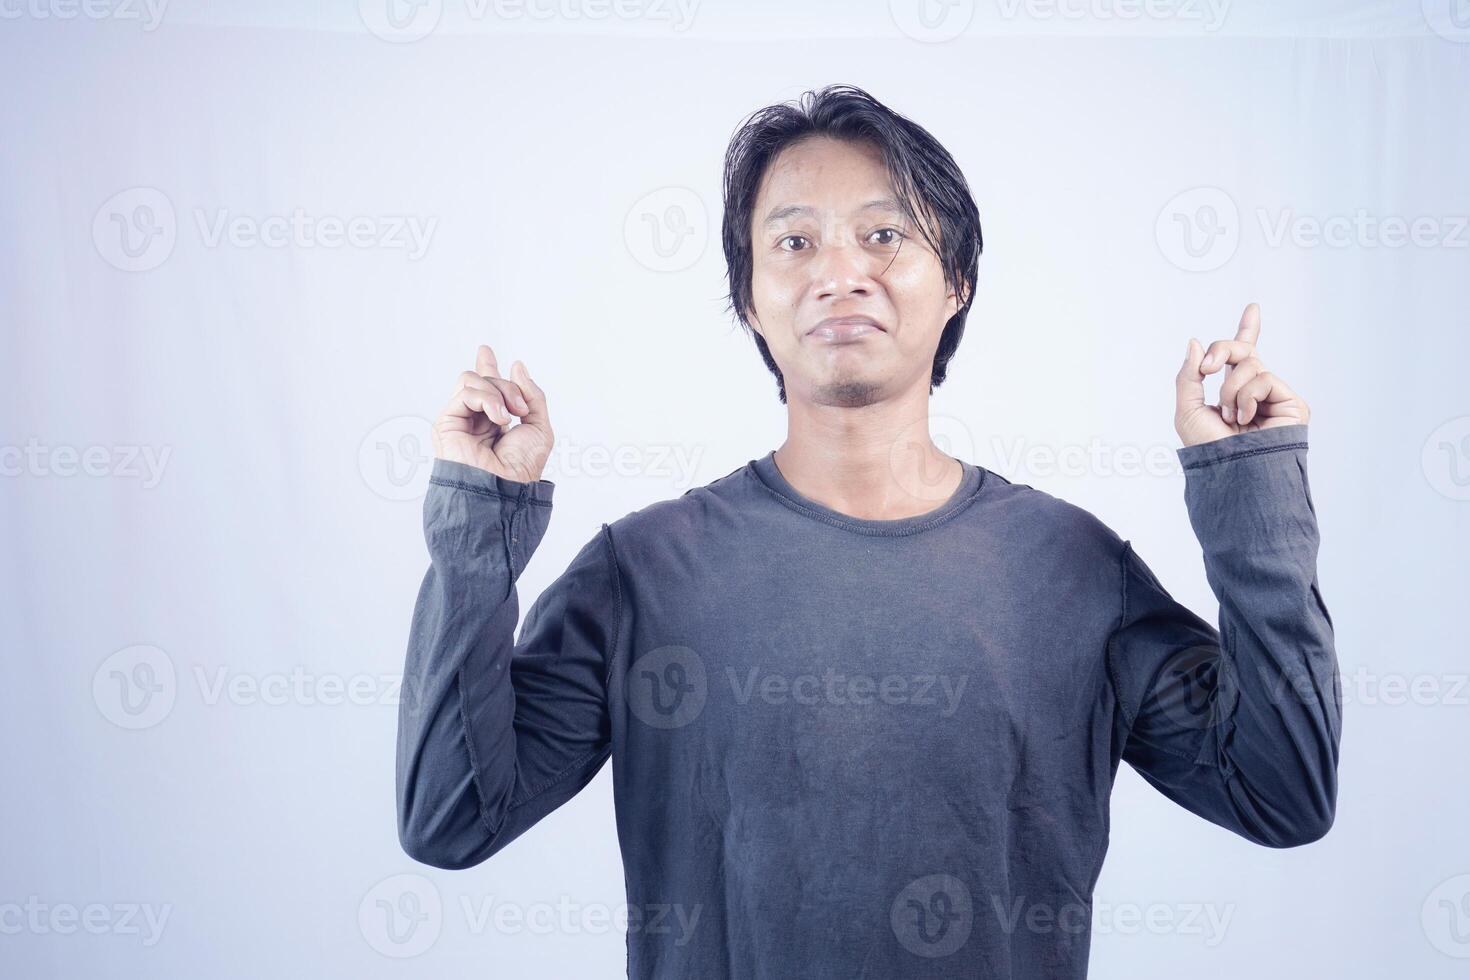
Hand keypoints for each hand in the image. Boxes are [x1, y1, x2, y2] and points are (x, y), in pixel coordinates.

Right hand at [431, 344, 552, 482]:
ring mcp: (460, 420)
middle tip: (520, 408)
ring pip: (472, 380)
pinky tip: (498, 418)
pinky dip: (486, 399)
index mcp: (494, 421)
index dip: (486, 367)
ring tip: (508, 416)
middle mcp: (475, 419)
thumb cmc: (521, 468)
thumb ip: (532, 396)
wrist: (505, 487)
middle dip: (507, 386)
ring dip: (497, 392)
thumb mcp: (540, 427)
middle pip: (484, 379)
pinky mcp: (447, 422)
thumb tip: (517, 366)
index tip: (485, 351)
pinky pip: (465, 392)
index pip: (487, 388)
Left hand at [1174, 303, 1310, 447]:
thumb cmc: (1208, 450)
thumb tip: (1197, 343)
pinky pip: (1264, 378)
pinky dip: (1246, 397)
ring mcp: (1274, 396)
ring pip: (1250, 363)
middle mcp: (1255, 391)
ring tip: (1231, 418)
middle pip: (1242, 350)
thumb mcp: (1187, 410)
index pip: (1241, 357)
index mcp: (1232, 391)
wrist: (1230, 473)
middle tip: (1208, 368)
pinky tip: (1246, 419)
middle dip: (1222, 351)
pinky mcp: (1292, 403)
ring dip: (1230, 389)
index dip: (1248, 331)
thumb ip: (1189, 376)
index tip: (1253, 308)